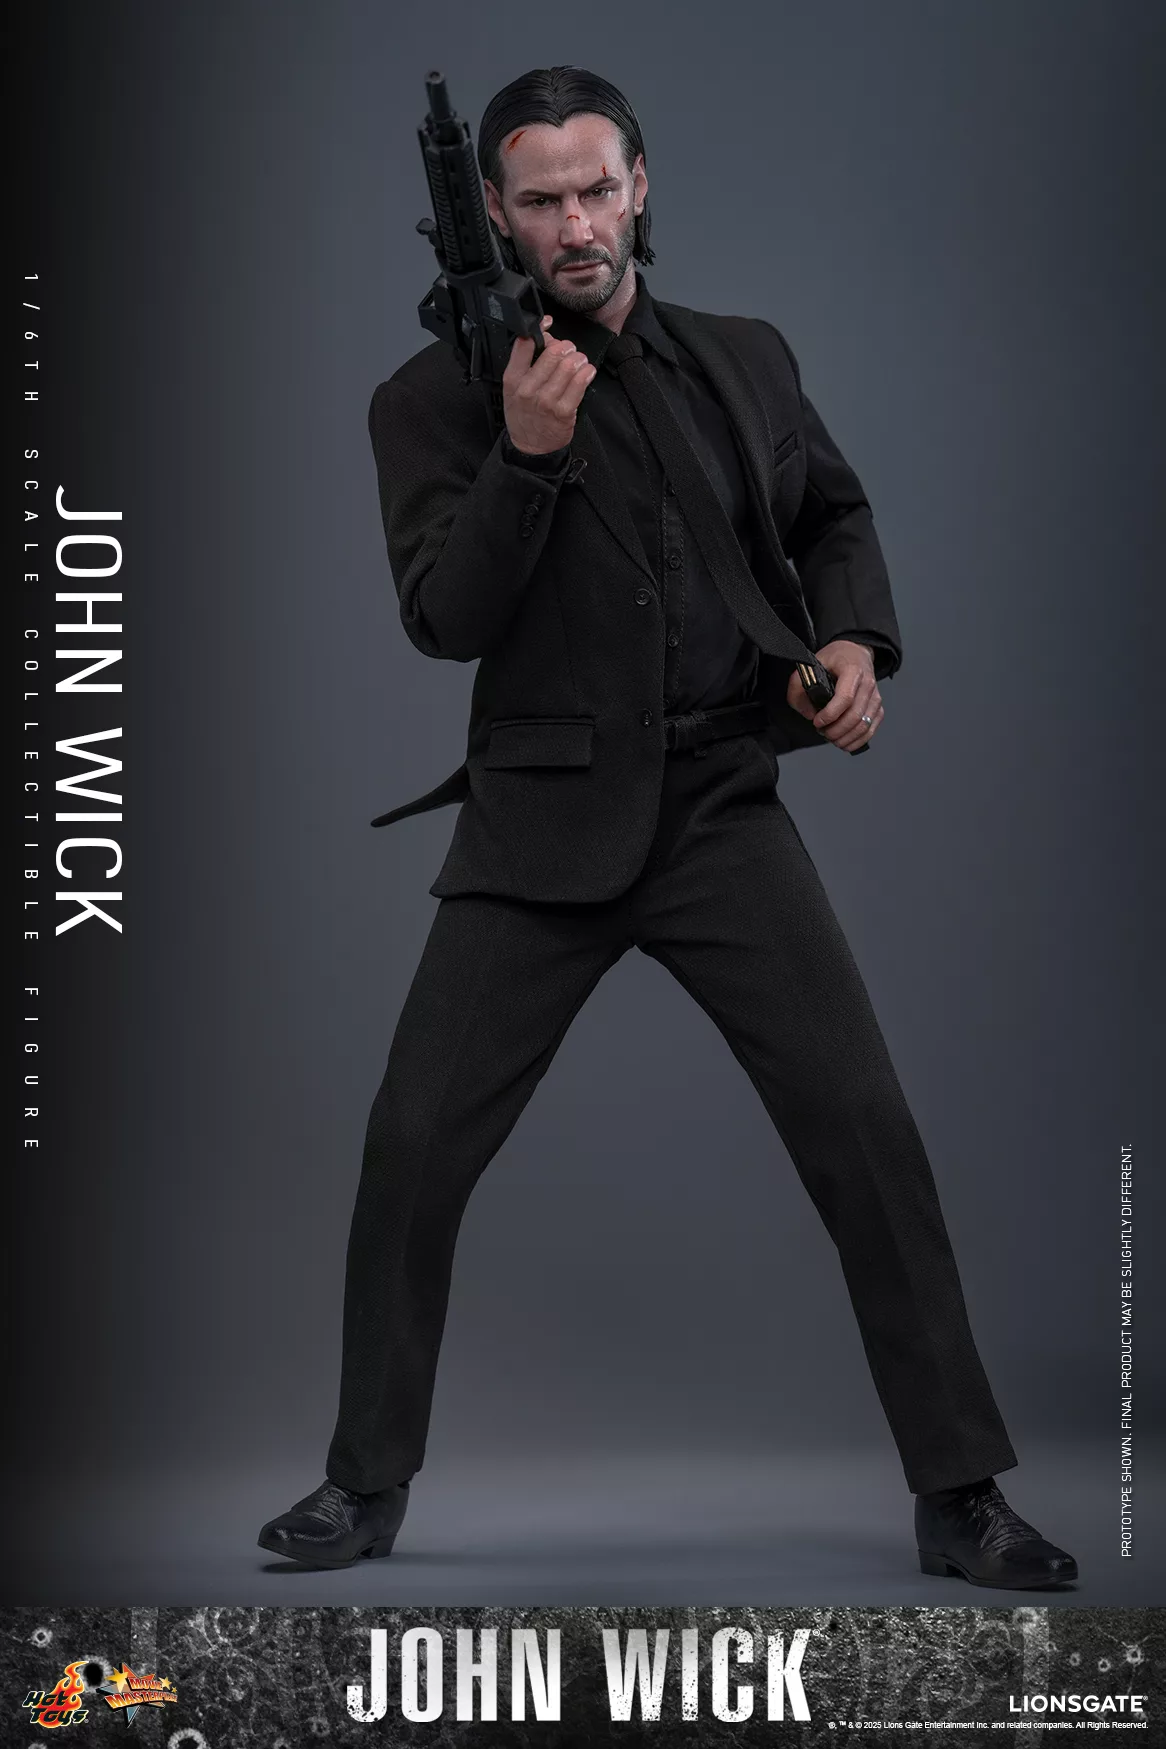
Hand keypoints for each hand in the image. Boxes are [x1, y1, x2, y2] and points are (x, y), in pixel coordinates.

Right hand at [503, 314, 595, 454]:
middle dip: (566, 347)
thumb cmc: (523, 414)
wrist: (530, 447)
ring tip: (579, 362)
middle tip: (570, 351)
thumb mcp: (513, 387)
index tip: (548, 325)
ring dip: (579, 359)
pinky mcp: (564, 412)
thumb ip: (525, 361)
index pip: (524, 343)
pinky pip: (580, 383)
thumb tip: (546, 333)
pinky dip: (587, 373)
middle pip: (553, 352)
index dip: (541, 328)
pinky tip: (586, 373)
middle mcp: (528, 389)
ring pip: (569, 366)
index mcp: (513, 378)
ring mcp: (547, 401)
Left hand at [786, 639, 882, 749]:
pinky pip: (870, 729)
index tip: (817, 722)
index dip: (830, 715)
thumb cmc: (834, 659)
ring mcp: (875, 696)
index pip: (845, 698)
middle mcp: (868, 683)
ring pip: (863, 725)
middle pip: (855, 716)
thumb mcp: (810, 665)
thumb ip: (798, 688)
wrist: (855, 653)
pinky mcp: (878, 707)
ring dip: (845, 738)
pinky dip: (857, 740)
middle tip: (822, 732)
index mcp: (852, 670)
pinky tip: (844, 742)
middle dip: (835, 730)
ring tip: (831, 737)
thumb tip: (809, 714)